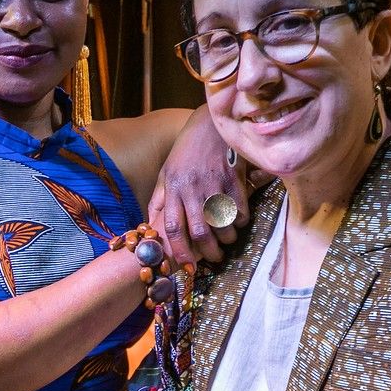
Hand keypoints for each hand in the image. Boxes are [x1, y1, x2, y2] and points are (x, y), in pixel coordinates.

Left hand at [149, 103, 250, 266]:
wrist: (210, 124)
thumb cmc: (186, 151)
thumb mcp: (166, 172)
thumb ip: (160, 199)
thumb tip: (151, 224)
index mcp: (174, 188)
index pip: (174, 227)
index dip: (180, 251)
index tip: (187, 267)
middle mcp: (192, 188)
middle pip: (200, 231)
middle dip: (208, 251)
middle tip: (214, 258)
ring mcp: (214, 183)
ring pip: (222, 223)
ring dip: (227, 238)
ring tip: (227, 240)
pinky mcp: (234, 178)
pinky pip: (240, 209)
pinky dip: (240, 220)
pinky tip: (237, 220)